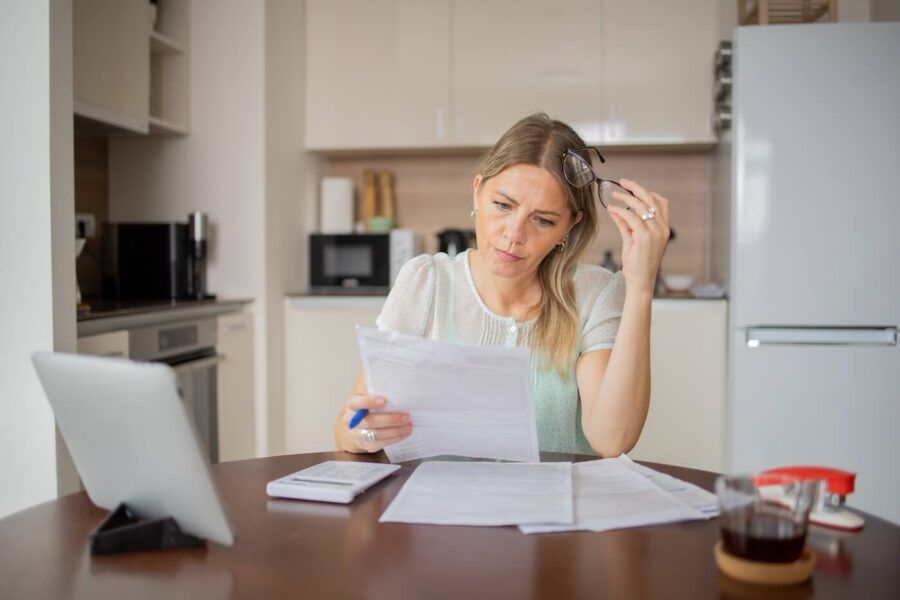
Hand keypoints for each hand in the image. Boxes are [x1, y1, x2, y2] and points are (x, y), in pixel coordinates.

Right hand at [335, 394, 411, 453]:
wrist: (356, 428)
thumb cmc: (367, 408)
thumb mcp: (367, 396)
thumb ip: (376, 388)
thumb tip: (394, 377)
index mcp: (351, 404)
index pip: (358, 402)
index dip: (369, 402)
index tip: (384, 400)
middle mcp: (350, 420)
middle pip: (369, 421)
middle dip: (390, 420)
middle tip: (407, 416)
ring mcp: (356, 434)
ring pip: (375, 434)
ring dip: (395, 431)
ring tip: (409, 425)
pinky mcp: (364, 445)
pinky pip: (379, 444)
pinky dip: (394, 439)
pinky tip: (404, 433)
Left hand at [605, 178, 670, 294]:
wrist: (640, 281)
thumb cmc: (637, 263)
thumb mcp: (632, 239)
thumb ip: (626, 224)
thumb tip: (616, 210)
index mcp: (663, 228)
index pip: (661, 202)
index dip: (647, 192)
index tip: (632, 187)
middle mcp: (662, 228)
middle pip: (651, 199)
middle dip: (636, 187)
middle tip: (622, 182)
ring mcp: (655, 232)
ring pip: (641, 206)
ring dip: (626, 197)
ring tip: (614, 195)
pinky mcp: (644, 237)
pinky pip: (631, 217)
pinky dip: (620, 211)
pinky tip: (612, 209)